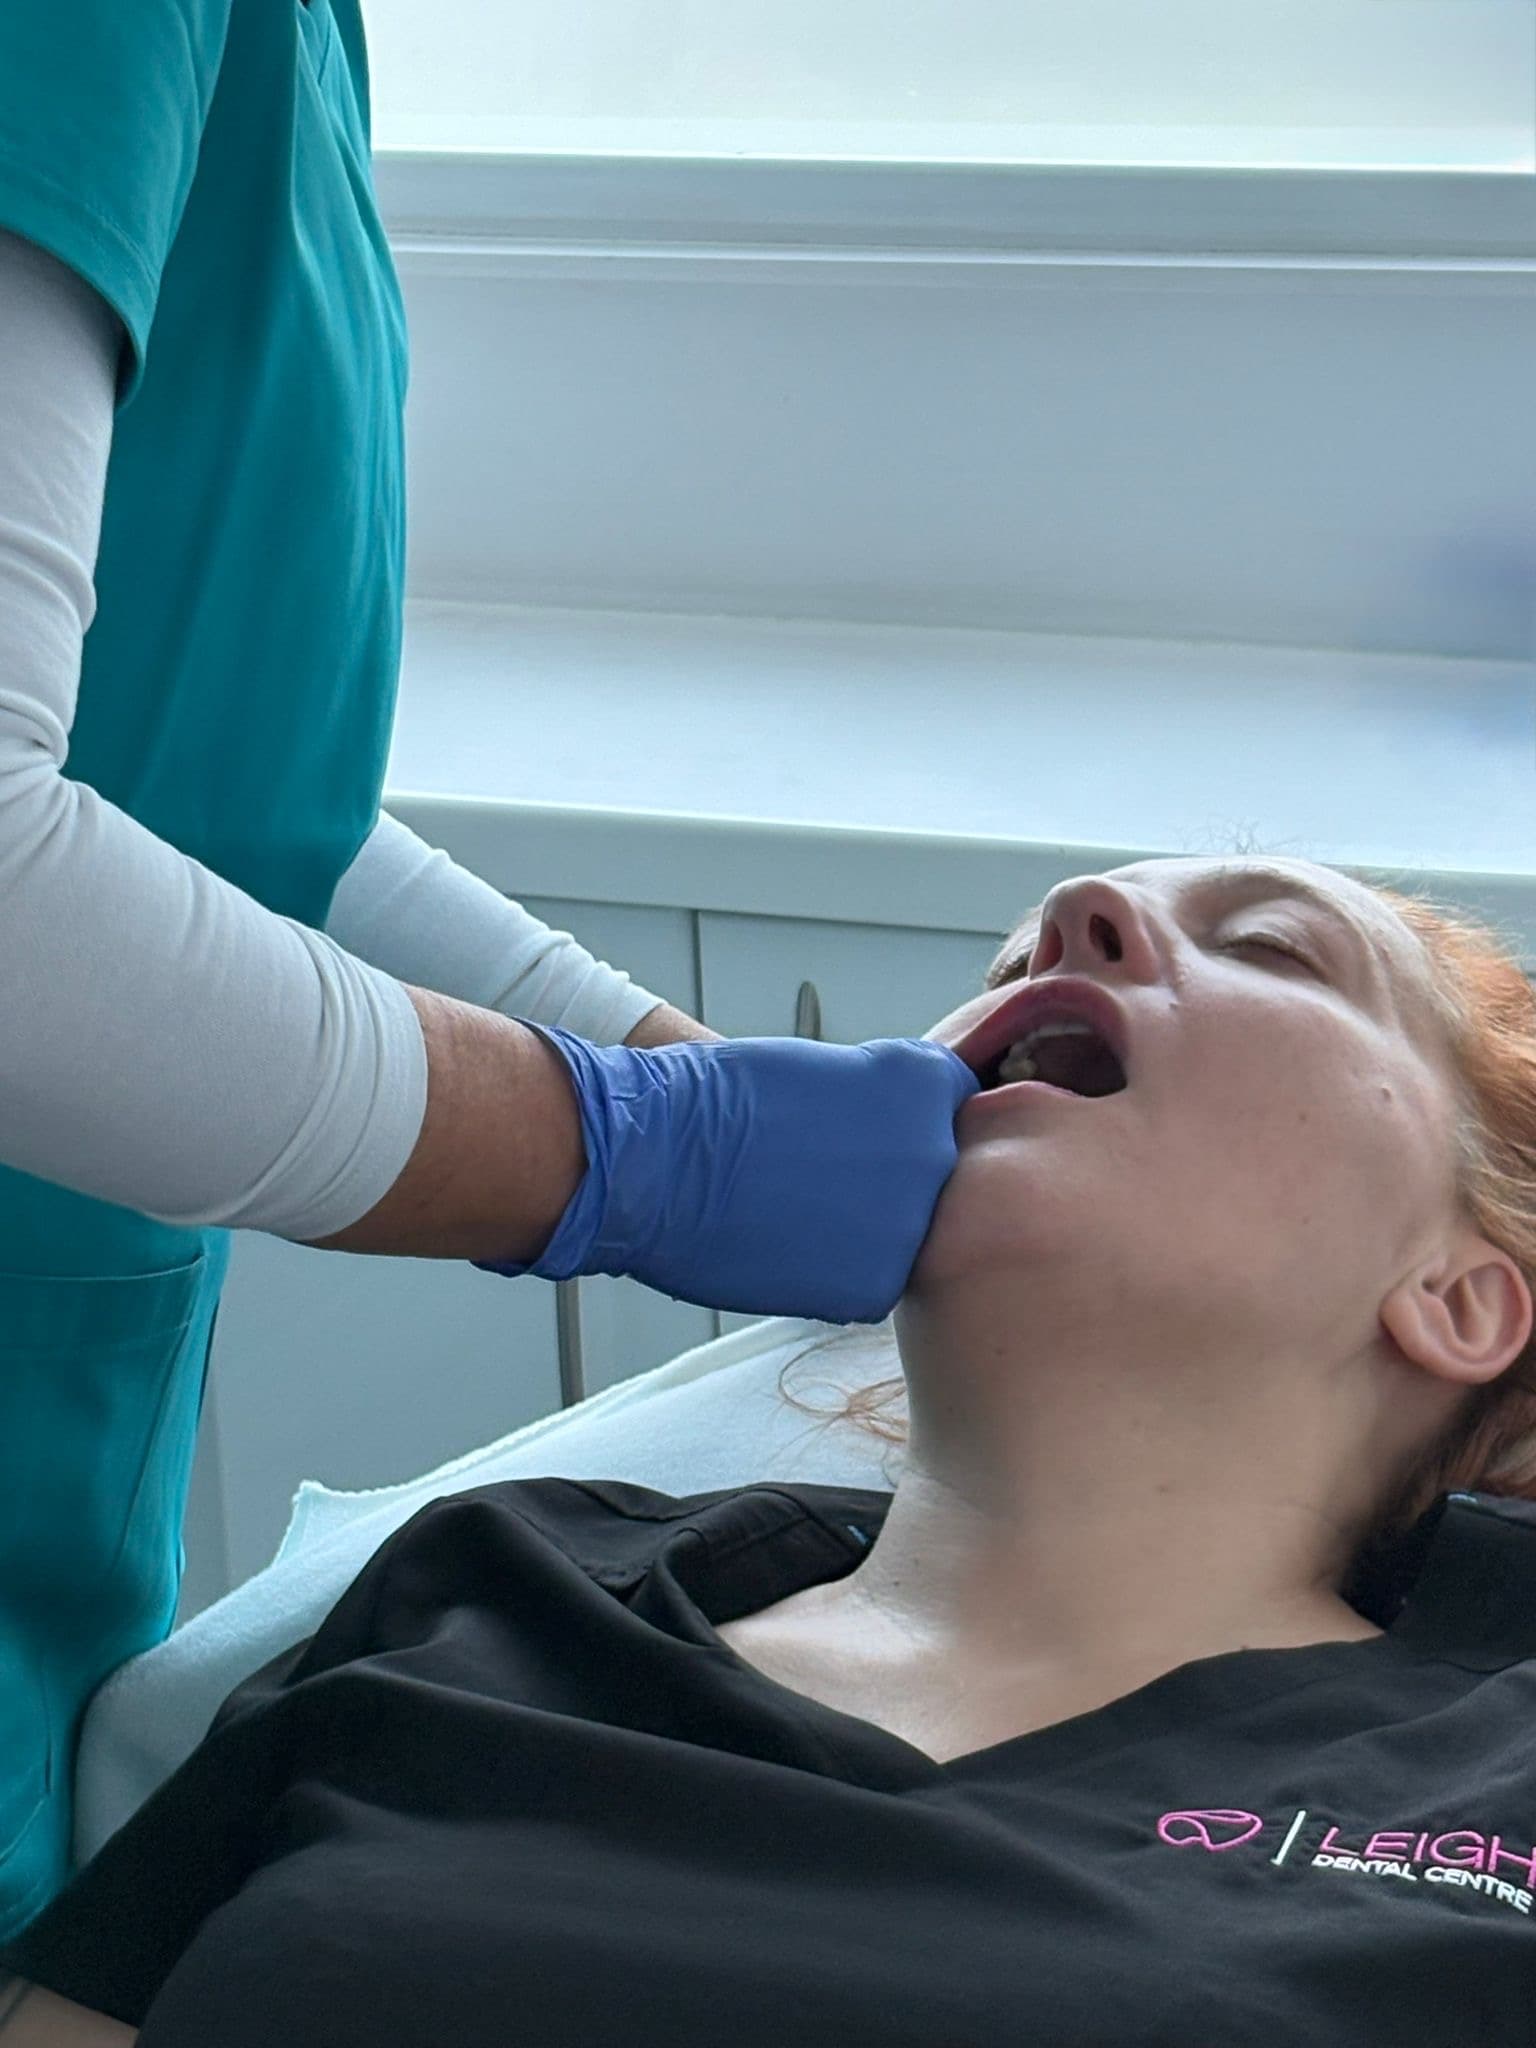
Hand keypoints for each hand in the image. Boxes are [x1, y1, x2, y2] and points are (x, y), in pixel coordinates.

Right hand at [474, 1027, 979, 1322]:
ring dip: (865, 1230)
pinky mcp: (875, 1285)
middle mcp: (935, 1150)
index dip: (896, 1126)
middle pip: (934, 1176)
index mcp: (925, 1083)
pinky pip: (872, 1282)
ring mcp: (910, 1223)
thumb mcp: (821, 1073)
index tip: (857, 1133)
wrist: (651, 1156)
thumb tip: (895, 1142)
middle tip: (817, 1176)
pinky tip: (787, 1244)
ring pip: (905, 1234)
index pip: (947, 1112)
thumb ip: (879, 1105)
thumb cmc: (713, 1100)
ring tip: (794, 1210)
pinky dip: (835, 1273)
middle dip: (887, 1180)